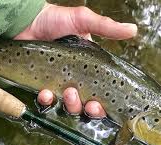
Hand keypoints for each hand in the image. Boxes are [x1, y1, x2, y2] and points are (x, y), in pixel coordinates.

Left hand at [14, 3, 136, 117]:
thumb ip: (106, 27)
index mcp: (89, 68)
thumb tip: (133, 30)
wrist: (27, 21)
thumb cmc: (55, 20)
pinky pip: (46, 100)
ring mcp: (58, 83)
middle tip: (88, 103)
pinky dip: (46, 100)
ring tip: (68, 92)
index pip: (101, 92)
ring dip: (70, 104)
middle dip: (88, 109)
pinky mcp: (42, 84)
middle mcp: (75, 79)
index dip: (102, 105)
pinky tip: (45, 93)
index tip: (100, 105)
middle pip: (86, 105)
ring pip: (68, 106)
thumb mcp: (83, 21)